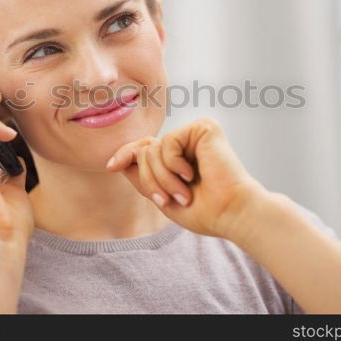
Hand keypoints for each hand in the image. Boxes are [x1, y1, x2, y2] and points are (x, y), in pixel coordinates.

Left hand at [105, 117, 268, 238]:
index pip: (143, 149)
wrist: (230, 212)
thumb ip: (143, 177)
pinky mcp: (204, 127)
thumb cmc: (204, 211)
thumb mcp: (162, 196)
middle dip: (150, 179)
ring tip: (183, 193)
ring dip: (163, 178)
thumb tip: (119, 161)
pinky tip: (192, 174)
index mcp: (178, 158)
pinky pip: (168, 142)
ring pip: (153, 149)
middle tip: (167, 200)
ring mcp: (194, 134)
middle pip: (144, 150)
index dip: (125, 155)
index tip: (110, 166)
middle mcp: (186, 143)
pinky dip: (174, 165)